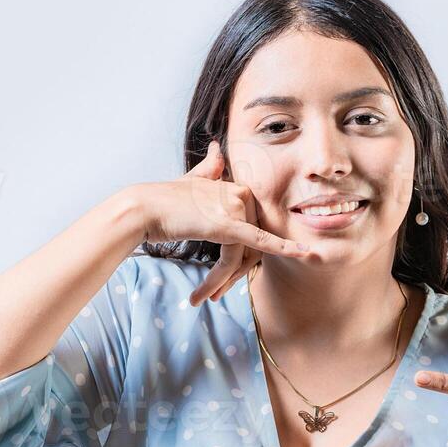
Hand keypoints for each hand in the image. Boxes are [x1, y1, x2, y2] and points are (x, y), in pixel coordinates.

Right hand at [131, 139, 316, 305]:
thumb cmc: (163, 200)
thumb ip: (209, 169)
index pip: (252, 231)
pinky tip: (304, 254)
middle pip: (249, 247)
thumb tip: (217, 149)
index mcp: (237, 188)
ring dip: (221, 282)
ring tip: (202, 297)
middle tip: (210, 296)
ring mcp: (236, 209)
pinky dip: (283, 248)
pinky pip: (259, 241)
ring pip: (240, 256)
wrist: (143, 208)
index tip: (220, 283)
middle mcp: (241, 195)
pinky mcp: (228, 224)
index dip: (238, 260)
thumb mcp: (191, 181)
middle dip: (230, 277)